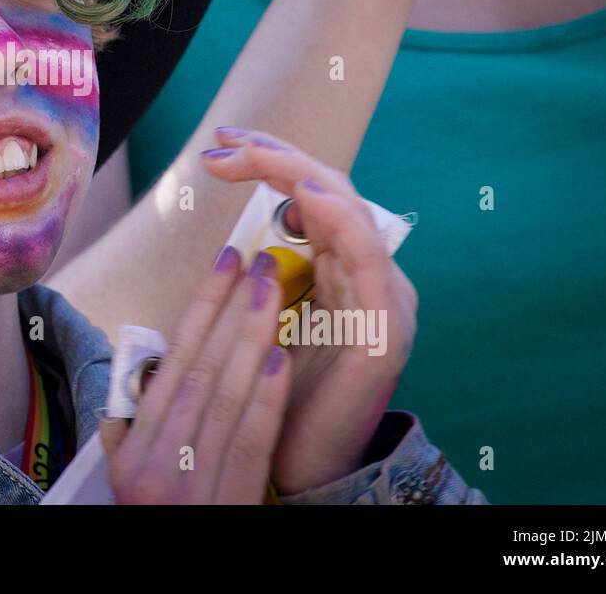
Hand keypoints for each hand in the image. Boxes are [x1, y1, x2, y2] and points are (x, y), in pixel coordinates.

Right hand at [100, 241, 291, 503]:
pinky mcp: (229, 503)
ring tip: (274, 289)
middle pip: (198, 368)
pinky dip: (265, 396)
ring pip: (225, 395)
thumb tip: (152, 367)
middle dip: (230, 307)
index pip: (172, 359)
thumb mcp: (133, 477)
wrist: (184, 582)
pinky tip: (280, 357)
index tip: (225, 259)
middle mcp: (154, 462)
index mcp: (133, 448)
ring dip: (251, 336)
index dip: (201, 304)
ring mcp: (189, 484)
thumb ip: (136, 425)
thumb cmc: (161, 519)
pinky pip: (249, 440)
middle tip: (257, 259)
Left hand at [203, 128, 418, 495]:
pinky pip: (370, 262)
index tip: (219, 146)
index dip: (270, 162)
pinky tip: (307, 196)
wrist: (298, 465)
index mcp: (339, 269)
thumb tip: (241, 245)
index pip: (310, 196)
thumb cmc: (275, 394)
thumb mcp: (263, 322)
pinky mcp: (386, 328)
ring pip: (350, 213)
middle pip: (330, 193)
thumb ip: (267, 283)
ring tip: (257, 153)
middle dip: (276, 158)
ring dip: (300, 175)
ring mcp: (384, 299)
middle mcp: (367, 274)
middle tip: (224, 140)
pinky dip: (341, 222)